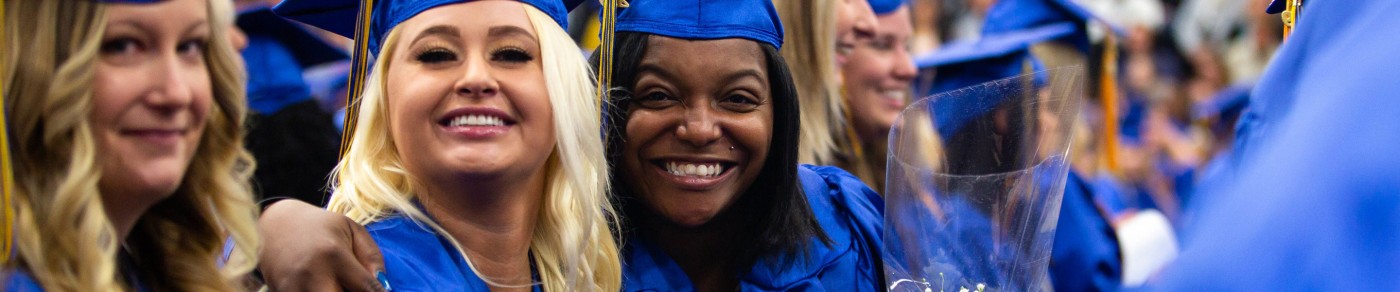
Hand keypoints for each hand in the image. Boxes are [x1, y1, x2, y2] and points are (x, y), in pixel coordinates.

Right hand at [257, 200, 385, 291]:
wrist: (274, 225)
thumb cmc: (321, 227)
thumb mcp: (352, 230)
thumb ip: (372, 257)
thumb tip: (384, 286)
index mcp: (334, 255)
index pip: (368, 289)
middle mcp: (312, 275)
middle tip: (352, 285)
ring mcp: (293, 288)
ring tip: (337, 283)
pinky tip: (320, 284)